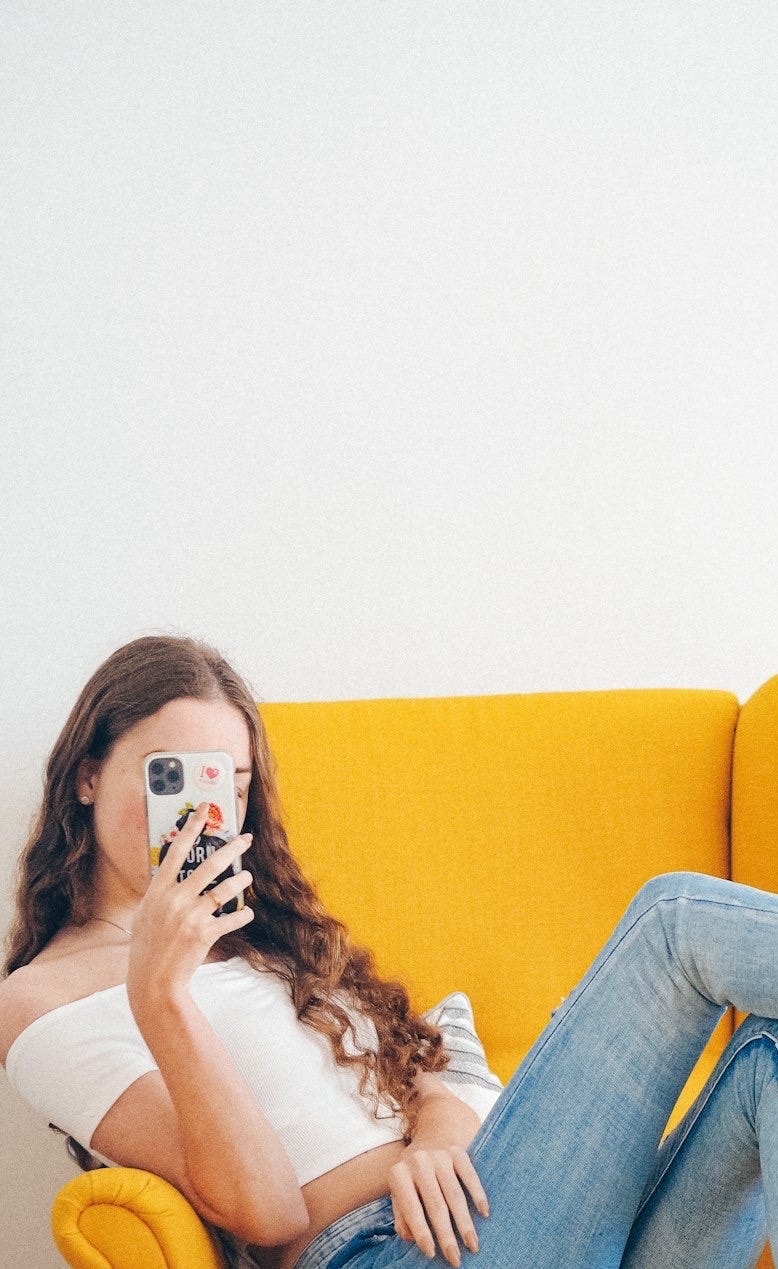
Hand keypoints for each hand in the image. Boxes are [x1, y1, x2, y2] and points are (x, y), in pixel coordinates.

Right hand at [127, 801, 253, 1013]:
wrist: (153, 981)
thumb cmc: (146, 948)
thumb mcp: (145, 915)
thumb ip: (159, 894)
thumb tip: (168, 875)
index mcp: (158, 891)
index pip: (176, 851)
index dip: (191, 828)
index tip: (204, 810)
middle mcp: (175, 899)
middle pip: (208, 865)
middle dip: (231, 849)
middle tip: (245, 839)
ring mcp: (190, 916)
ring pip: (225, 889)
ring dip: (241, 881)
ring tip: (248, 877)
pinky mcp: (205, 933)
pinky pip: (231, 918)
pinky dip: (242, 914)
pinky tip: (246, 912)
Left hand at [389, 1142, 488, 1265]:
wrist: (429, 1137)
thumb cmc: (413, 1176)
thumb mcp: (400, 1192)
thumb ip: (402, 1215)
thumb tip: (410, 1238)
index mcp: (399, 1173)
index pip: (411, 1208)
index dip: (421, 1232)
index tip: (432, 1253)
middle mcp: (418, 1161)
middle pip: (436, 1205)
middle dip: (447, 1235)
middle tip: (455, 1258)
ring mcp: (439, 1155)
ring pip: (454, 1194)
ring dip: (465, 1223)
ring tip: (472, 1245)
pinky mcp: (457, 1151)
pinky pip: (470, 1176)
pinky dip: (478, 1195)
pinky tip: (484, 1213)